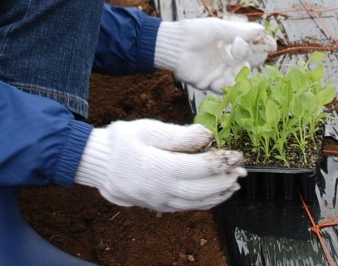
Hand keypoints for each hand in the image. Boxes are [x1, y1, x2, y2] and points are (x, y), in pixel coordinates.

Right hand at [74, 120, 244, 211]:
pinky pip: (185, 207)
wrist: (96, 163)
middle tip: (242, 170)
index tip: (237, 154)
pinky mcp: (156, 205)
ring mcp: (159, 201)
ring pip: (196, 203)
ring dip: (218, 195)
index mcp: (161, 168)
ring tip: (234, 185)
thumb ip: (179, 135)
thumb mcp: (148, 130)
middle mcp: (162, 189)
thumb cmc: (121, 142)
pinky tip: (213, 196)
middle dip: (225, 180)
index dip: (222, 161)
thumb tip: (207, 136)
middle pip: (202, 189)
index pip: (201, 167)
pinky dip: (203, 203)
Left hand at [154, 17, 275, 92]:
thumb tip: (262, 30)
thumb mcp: (219, 28)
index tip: (270, 44)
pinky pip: (226, 88)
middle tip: (249, 51)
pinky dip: (230, 84)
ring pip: (241, 77)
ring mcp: (221, 72)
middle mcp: (229, 59)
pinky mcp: (211, 83)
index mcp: (232, 44)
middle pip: (251, 63)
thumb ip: (240, 31)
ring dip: (244, 72)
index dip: (262, 46)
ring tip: (241, 65)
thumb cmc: (194, 32)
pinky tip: (229, 77)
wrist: (173, 45)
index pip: (253, 47)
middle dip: (254, 58)